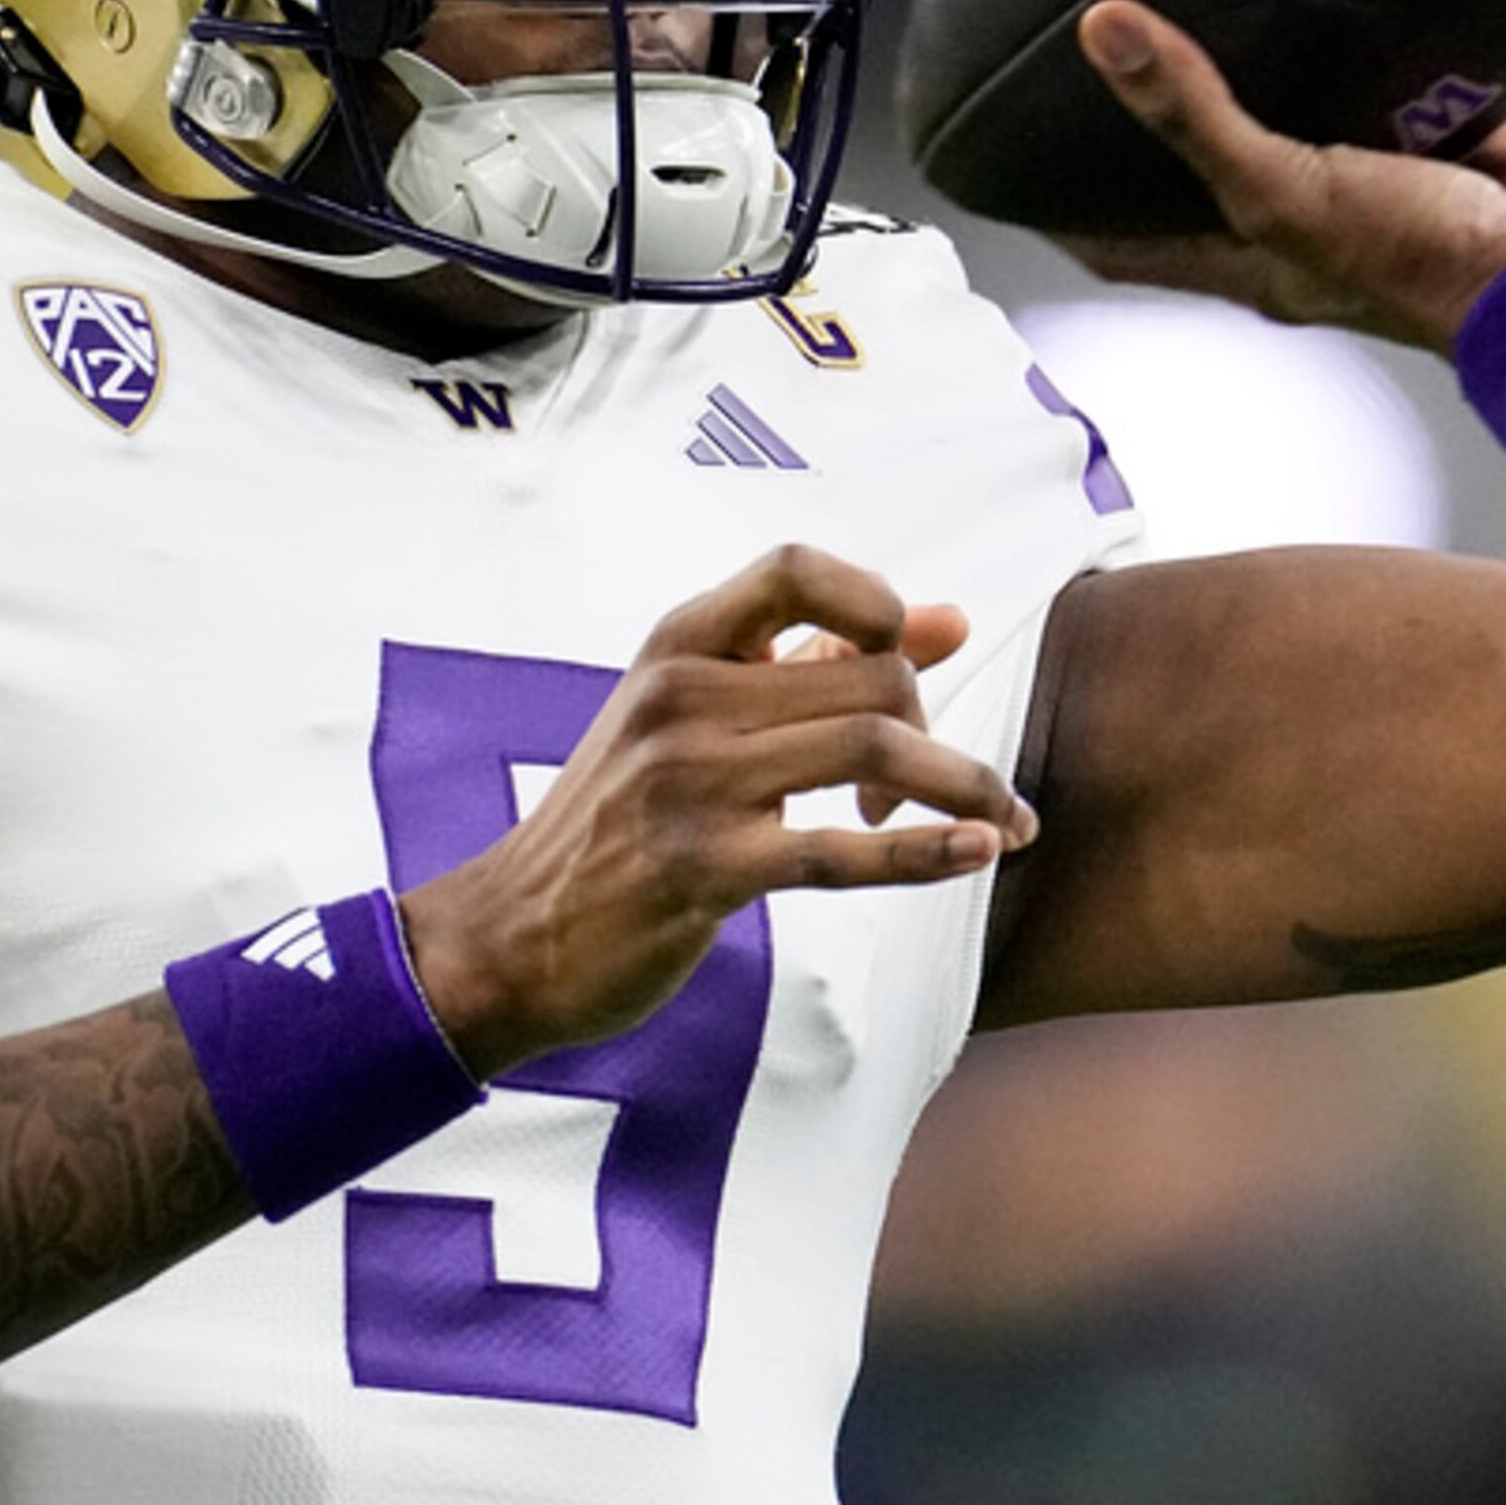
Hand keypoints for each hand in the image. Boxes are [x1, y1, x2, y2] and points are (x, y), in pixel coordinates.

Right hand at [397, 546, 1036, 1076]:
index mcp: (676, 647)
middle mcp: (680, 698)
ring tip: (997, 821)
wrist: (509, 935)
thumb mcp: (691, 718)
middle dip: (932, 727)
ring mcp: (688, 783)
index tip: (905, 656)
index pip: (796, 569)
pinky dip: (925, 852)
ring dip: (962, 784)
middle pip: (868, 673)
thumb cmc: (617, 823)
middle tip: (936, 784)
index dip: (874, 600)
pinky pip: (840, 850)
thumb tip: (947, 620)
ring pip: (871, 746)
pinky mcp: (702, 871)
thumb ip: (815, 663)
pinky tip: (974, 853)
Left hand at [1054, 0, 1505, 351]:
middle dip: (1164, 126)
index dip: (1063, 212)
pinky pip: (1403, 81)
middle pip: (1206, 175)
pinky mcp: (1446, 142)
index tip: (1012, 163)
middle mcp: (1301, 223)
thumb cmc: (1416, 263)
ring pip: (1305, 119)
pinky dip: (1381, 42)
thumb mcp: (1283, 188)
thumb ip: (1196, 114)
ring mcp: (1373, 182)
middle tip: (1117, 51)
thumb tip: (1105, 32)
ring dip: (1274, 71)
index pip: (1122, 245)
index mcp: (1246, 256)